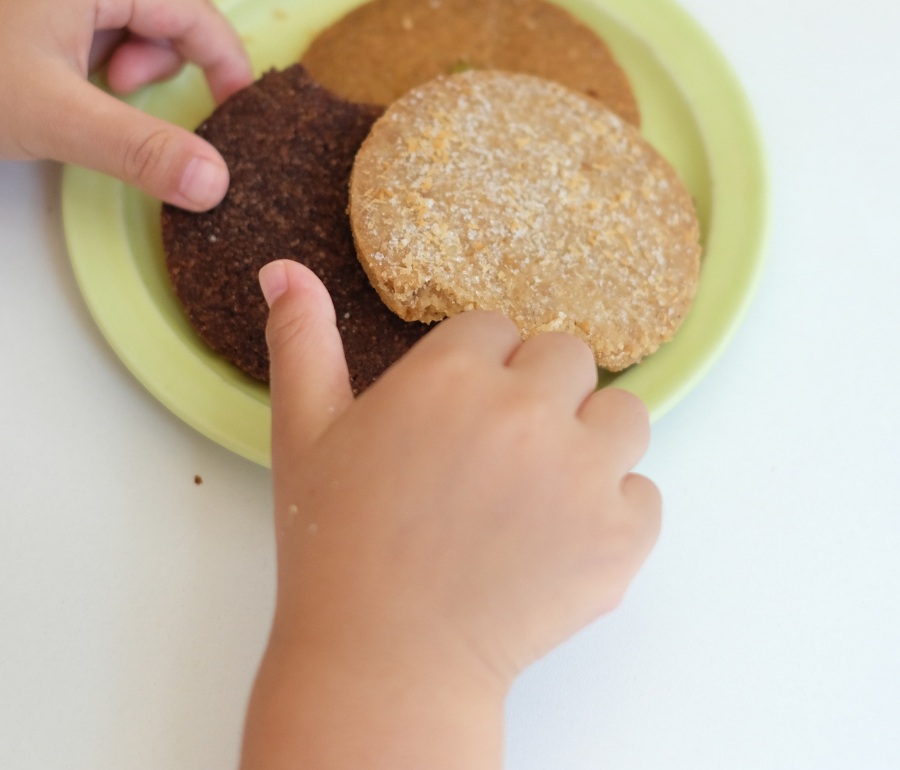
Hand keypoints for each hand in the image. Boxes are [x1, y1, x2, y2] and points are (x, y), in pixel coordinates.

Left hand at [0, 0, 251, 208]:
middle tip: (128, 94)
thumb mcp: (58, 122)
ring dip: (132, 33)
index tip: (234, 102)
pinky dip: (97, 19)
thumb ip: (145, 149)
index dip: (223, 56)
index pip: (191, 5)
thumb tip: (213, 181)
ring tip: (91, 80)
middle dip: (169, 44)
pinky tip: (60, 58)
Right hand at [241, 260, 660, 769]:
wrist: (384, 661)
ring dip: (589, 440)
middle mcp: (523, 409)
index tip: (455, 413)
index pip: (496, 327)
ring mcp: (580, 473)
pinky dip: (615, 512)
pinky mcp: (620, 537)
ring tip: (539, 488)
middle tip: (496, 452)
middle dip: (537, 392)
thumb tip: (283, 269)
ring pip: (622, 414)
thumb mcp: (303, 433)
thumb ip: (301, 340)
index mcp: (448, 374)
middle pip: (567, 357)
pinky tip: (560, 538)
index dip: (476, 368)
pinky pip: (647, 493)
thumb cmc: (336, 547)